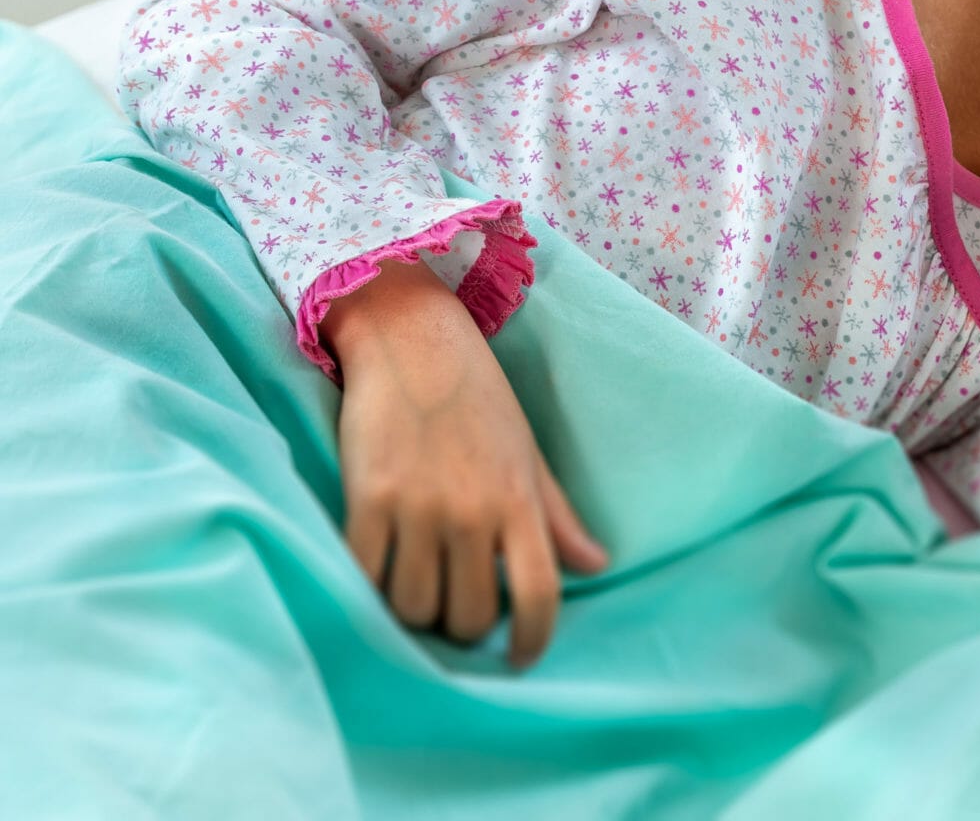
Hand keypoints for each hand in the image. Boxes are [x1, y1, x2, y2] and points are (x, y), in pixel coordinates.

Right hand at [321, 259, 607, 667]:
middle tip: (454, 605)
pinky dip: (367, 589)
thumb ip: (558, 517)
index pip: (540, 593)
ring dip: (413, 611)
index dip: (533, 639)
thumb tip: (597, 565)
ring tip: (415, 586)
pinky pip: (364, 576)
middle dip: (462, 625)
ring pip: (413, 606)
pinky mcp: (367, 499)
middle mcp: (472, 511)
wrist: (413, 340)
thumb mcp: (527, 455)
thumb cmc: (478, 399)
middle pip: (468, 615)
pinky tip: (374, 576)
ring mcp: (418, 507)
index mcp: (520, 501)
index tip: (519, 657)